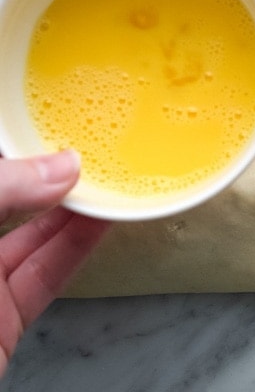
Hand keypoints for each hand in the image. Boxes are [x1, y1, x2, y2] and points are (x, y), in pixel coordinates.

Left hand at [1, 151, 108, 377]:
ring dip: (68, 206)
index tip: (35, 116)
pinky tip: (102, 222)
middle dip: (37, 168)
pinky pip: (41, 276)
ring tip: (107, 172)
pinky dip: (73, 249)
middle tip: (82, 137)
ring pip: (23, 234)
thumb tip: (60, 166)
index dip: (6, 138)